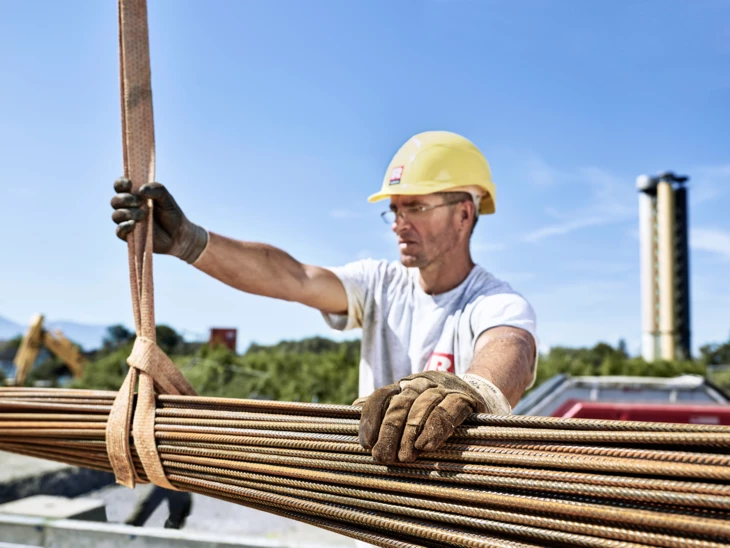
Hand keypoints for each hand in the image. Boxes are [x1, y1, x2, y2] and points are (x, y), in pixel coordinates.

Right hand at [111, 178, 207, 263]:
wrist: (178, 233)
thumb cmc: (171, 213)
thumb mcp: (167, 198)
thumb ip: (156, 189)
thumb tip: (141, 190)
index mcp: (134, 195)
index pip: (120, 186)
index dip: (120, 183)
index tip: (129, 184)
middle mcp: (128, 207)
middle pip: (115, 201)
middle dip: (125, 199)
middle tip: (140, 202)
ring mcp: (127, 221)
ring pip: (116, 215)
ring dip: (127, 213)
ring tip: (143, 215)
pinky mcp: (129, 235)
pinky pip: (119, 231)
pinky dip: (124, 227)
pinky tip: (133, 224)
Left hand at [358, 371, 507, 463]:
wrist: (479, 394)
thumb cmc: (436, 408)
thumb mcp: (410, 405)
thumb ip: (386, 407)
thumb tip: (354, 407)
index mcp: (404, 386)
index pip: (381, 396)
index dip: (371, 419)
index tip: (366, 443)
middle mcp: (421, 383)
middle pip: (400, 404)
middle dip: (389, 432)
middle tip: (383, 457)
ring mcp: (444, 389)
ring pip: (422, 406)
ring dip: (411, 433)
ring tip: (404, 457)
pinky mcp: (465, 398)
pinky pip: (448, 410)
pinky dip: (436, 427)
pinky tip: (427, 445)